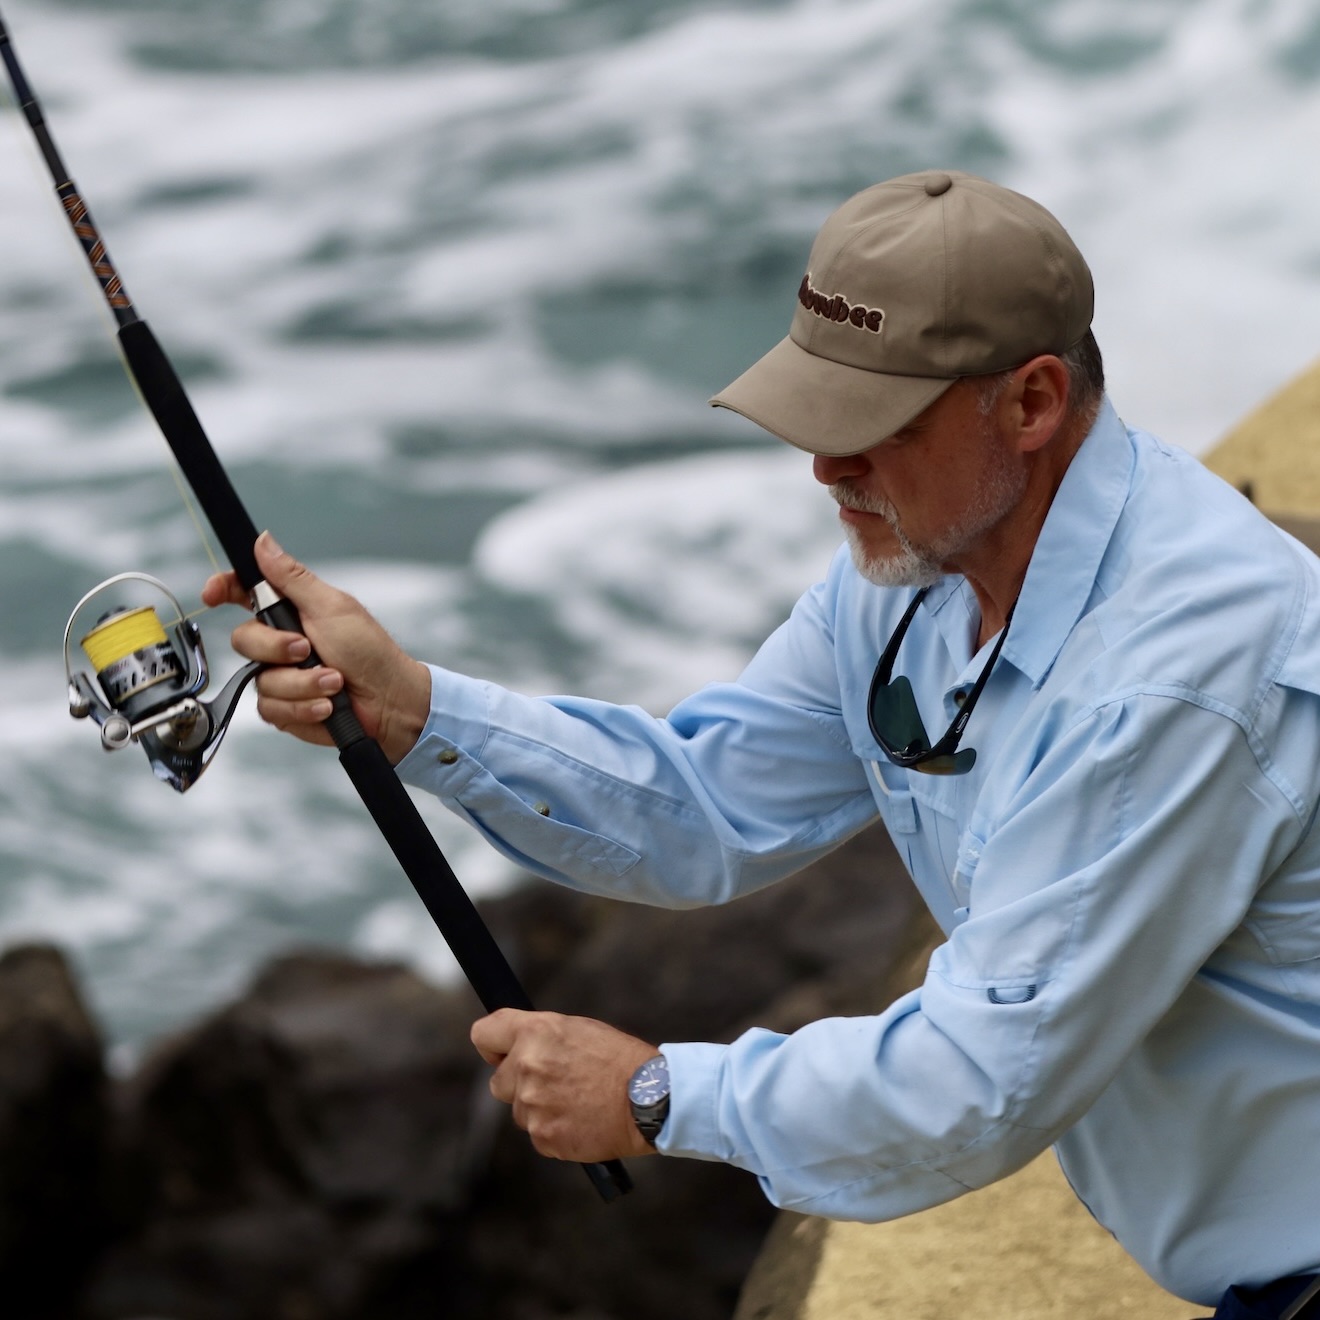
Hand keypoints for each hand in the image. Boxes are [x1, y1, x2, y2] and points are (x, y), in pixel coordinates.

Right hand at [201, 531, 431, 763]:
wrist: (389, 702)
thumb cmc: (370, 651)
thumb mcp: (332, 607)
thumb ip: (293, 577)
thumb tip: (263, 541)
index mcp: (290, 610)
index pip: (243, 592)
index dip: (222, 589)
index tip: (213, 594)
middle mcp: (280, 642)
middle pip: (243, 640)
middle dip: (277, 649)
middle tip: (309, 650)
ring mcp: (280, 676)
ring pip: (260, 680)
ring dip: (301, 684)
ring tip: (334, 683)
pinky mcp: (285, 707)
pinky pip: (271, 709)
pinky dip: (303, 706)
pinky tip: (327, 705)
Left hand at [471, 1009, 660, 1162]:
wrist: (648, 1099)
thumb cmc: (618, 1060)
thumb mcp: (577, 1029)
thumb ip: (540, 1037)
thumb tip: (515, 1048)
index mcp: (536, 1033)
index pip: (483, 1034)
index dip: (492, 1046)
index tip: (500, 1053)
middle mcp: (527, 1067)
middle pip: (498, 1081)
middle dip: (519, 1083)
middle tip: (555, 1081)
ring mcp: (532, 1105)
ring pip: (520, 1110)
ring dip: (540, 1107)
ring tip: (577, 1100)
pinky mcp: (543, 1137)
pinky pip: (537, 1133)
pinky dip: (554, 1129)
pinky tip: (581, 1118)